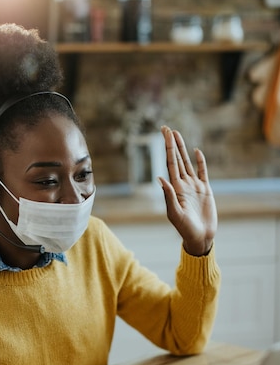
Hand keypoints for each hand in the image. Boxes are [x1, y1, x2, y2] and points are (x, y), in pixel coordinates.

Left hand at [158, 126, 216, 256]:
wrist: (200, 237)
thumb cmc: (185, 228)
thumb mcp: (175, 213)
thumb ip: (168, 196)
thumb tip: (160, 178)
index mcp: (175, 188)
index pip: (170, 163)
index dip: (167, 147)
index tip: (164, 133)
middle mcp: (183, 184)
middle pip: (176, 159)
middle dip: (171, 143)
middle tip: (166, 128)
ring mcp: (194, 186)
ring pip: (187, 162)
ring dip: (182, 148)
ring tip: (177, 134)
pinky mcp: (205, 190)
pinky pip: (202, 172)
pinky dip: (200, 161)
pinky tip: (196, 151)